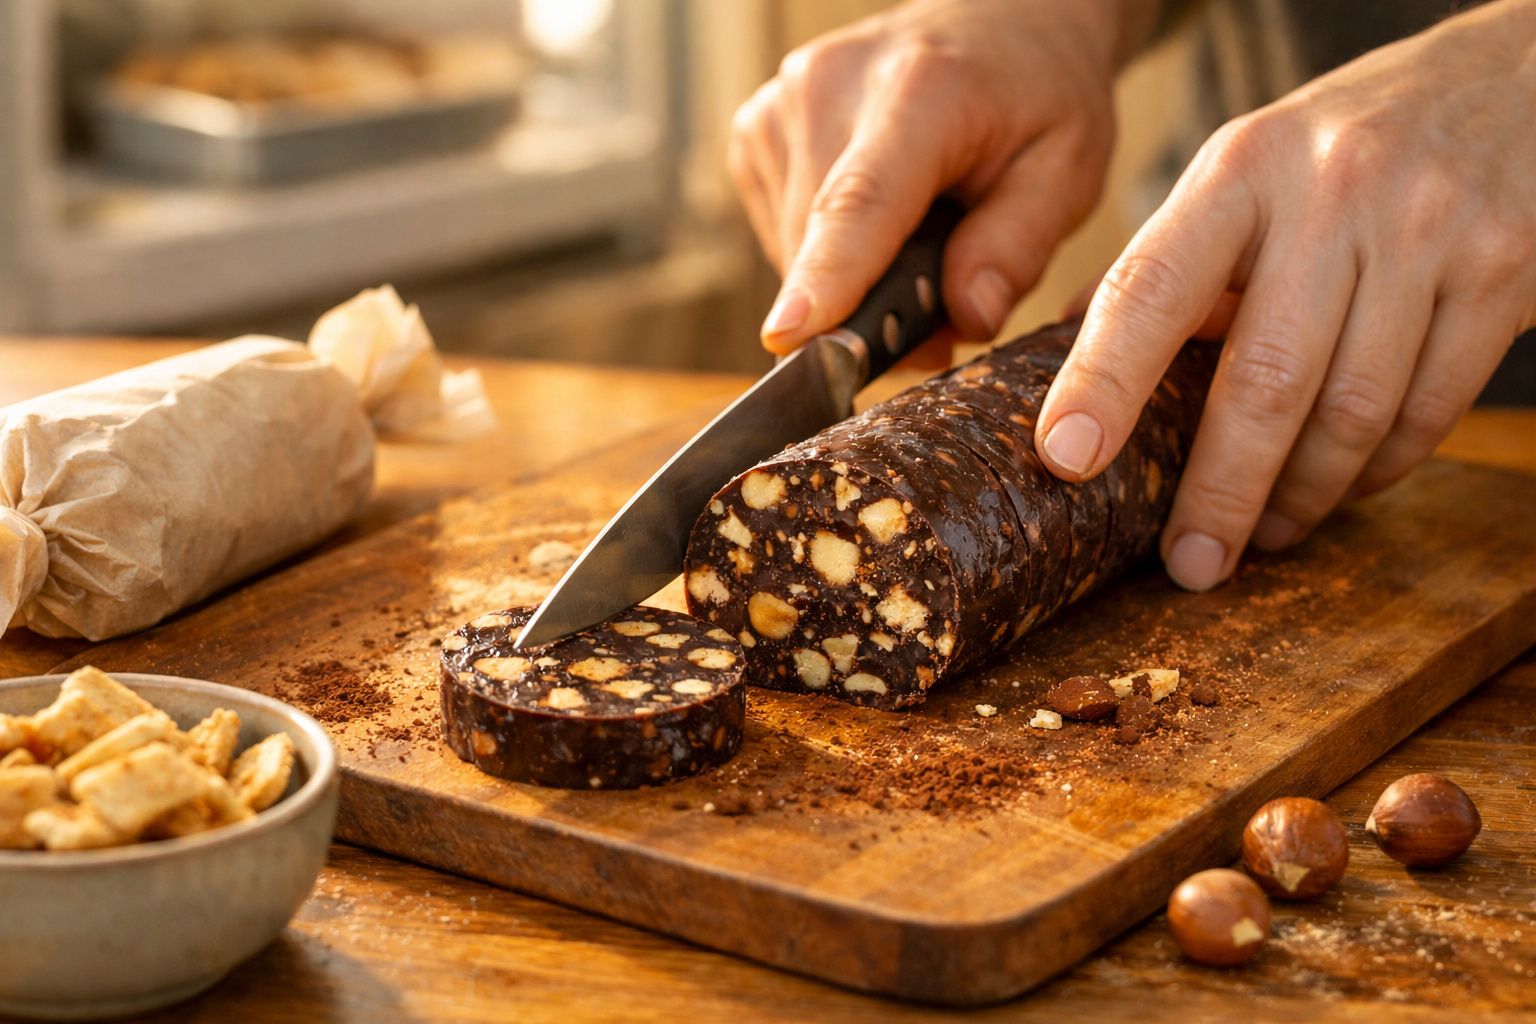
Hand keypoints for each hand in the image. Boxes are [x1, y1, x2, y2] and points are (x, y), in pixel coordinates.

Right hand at [729, 0, 1157, 353]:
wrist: (995, 24)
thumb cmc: (1034, 99)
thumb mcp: (1068, 171)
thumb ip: (1018, 247)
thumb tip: (967, 318)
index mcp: (921, 90)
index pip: (861, 200)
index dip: (826, 276)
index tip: (788, 338)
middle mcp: (831, 85)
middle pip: (821, 245)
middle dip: (872, 306)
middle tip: (944, 300)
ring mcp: (781, 102)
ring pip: (793, 249)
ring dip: (850, 279)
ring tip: (917, 238)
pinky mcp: (755, 128)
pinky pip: (778, 231)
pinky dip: (825, 250)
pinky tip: (875, 218)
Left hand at [1036, 0, 1535, 590]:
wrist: (1509, 80)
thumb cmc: (1338, 149)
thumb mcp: (1240, 174)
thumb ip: (1164, 264)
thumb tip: (1067, 360)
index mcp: (1239, 169)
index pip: (1151, 286)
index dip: (1101, 380)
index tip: (1064, 458)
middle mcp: (1332, 192)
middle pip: (1265, 380)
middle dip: (1219, 492)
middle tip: (1189, 565)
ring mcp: (1427, 231)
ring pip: (1353, 412)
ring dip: (1300, 495)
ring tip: (1264, 533)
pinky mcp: (1505, 271)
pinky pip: (1430, 410)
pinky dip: (1377, 470)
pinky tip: (1343, 487)